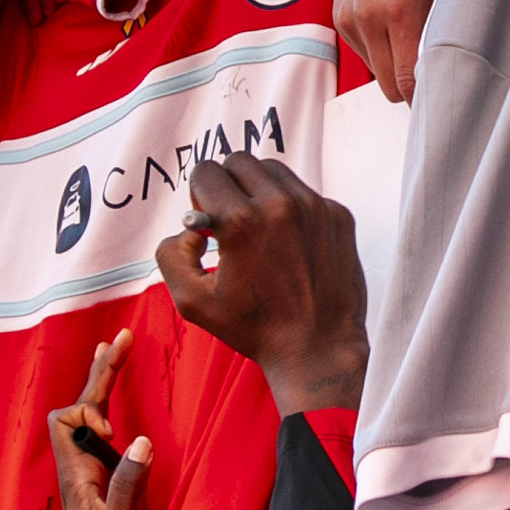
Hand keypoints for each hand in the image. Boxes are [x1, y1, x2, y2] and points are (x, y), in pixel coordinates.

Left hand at [47, 337, 155, 509]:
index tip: (114, 432)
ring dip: (102, 386)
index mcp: (76, 477)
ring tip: (116, 352)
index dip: (89, 411)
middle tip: (121, 338)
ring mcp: (89, 479)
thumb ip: (130, 486)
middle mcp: (78, 472)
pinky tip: (121, 408)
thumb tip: (139, 439)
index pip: (66, 420)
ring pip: (88, 421)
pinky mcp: (102, 489)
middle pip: (77, 410)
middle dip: (99, 374)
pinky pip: (101, 439)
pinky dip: (110, 412)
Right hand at [153, 154, 368, 421]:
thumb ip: (171, 255)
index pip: (206, 171)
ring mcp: (315, 207)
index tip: (208, 222)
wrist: (318, 349)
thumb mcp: (191, 301)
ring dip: (258, 191)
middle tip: (230, 219)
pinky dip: (291, 208)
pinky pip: (304, 192)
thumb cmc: (254, 329)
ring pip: (274, 170)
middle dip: (226, 185)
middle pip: (239, 160)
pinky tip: (290, 244)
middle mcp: (280, 204)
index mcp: (240, 220)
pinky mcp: (338, 215)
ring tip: (260, 228)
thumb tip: (189, 230)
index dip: (198, 196)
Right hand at [334, 0, 456, 106]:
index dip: (429, 100)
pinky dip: (379, 47)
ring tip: (415, 38)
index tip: (447, 102)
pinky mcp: (338, 11)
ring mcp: (349, 16)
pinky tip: (394, 20)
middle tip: (437, 75)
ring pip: (375, 71)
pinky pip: (361, 50)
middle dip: (412, 88)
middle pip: (390, 88)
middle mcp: (369, 19)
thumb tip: (452, 72)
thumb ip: (444, 30)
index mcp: (403, 11)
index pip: (411, 85)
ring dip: (394, 66)